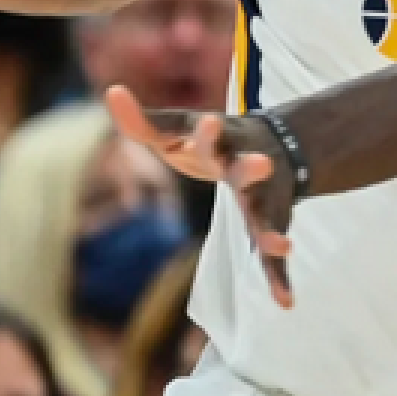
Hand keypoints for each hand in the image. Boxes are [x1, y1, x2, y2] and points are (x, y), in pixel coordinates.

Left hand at [106, 85, 298, 306]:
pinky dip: (281, 279)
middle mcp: (248, 169)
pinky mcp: (270, 226)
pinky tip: (285, 302)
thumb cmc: (213, 142)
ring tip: (282, 244)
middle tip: (262, 164)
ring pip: (267, 215)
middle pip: (249, 169)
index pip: (213, 137)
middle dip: (252, 168)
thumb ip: (142, 120)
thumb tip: (111, 92)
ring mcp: (262, 200)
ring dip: (272, 230)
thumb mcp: (176, 130)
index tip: (209, 124)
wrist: (276, 149)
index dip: (210, 134)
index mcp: (223, 143)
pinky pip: (274, 259)